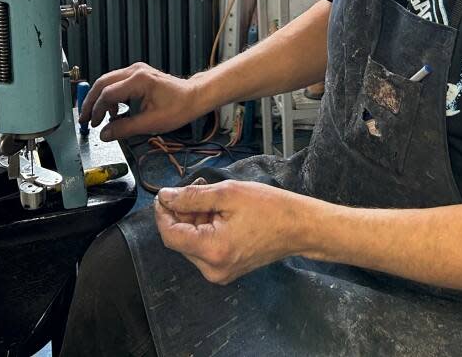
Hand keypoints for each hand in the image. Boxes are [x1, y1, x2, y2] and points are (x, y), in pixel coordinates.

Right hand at [79, 61, 205, 140]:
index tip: (93, 124)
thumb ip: (125, 128)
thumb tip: (105, 134)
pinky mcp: (137, 74)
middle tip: (85, 119)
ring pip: (107, 82)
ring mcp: (136, 71)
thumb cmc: (179, 107)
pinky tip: (114, 112)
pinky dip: (110, 97)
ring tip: (98, 118)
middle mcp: (135, 71)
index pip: (108, 93)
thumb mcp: (151, 123)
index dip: (97, 110)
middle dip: (91, 102)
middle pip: (102, 83)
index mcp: (139, 80)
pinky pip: (116, 83)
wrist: (193, 97)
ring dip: (100, 99)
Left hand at [154, 178, 302, 284]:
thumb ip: (191, 196)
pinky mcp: (226, 270)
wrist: (299, 227)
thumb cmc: (269, 208)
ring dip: (194, 220)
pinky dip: (205, 230)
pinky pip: (204, 249)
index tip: (164, 194)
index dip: (162, 213)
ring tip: (212, 199)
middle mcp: (213, 269)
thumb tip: (165, 197)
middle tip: (197, 188)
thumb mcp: (227, 193)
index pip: (170, 235)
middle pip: (180, 240)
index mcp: (212, 250)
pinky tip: (218, 213)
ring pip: (191, 243)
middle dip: (182, 213)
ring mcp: (220, 273)